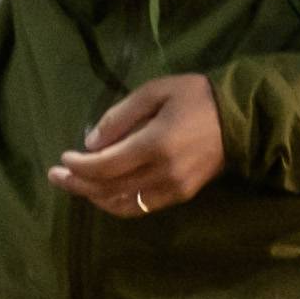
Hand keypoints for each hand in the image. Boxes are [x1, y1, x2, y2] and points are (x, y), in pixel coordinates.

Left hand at [50, 74, 222, 218]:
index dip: (79, 166)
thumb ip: (120, 116)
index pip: (105, 166)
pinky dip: (117, 203)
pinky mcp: (182, 195)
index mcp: (156, 144)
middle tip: (55, 175)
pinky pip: (141, 207)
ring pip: (123, 203)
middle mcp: (164, 172)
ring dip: (93, 197)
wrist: (244, 117)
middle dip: (77, 184)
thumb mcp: (155, 91)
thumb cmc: (196, 97)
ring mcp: (175, 187)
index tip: (63, 158)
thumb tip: (90, 143)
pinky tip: (102, 193)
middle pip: (108, 189)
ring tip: (74, 184)